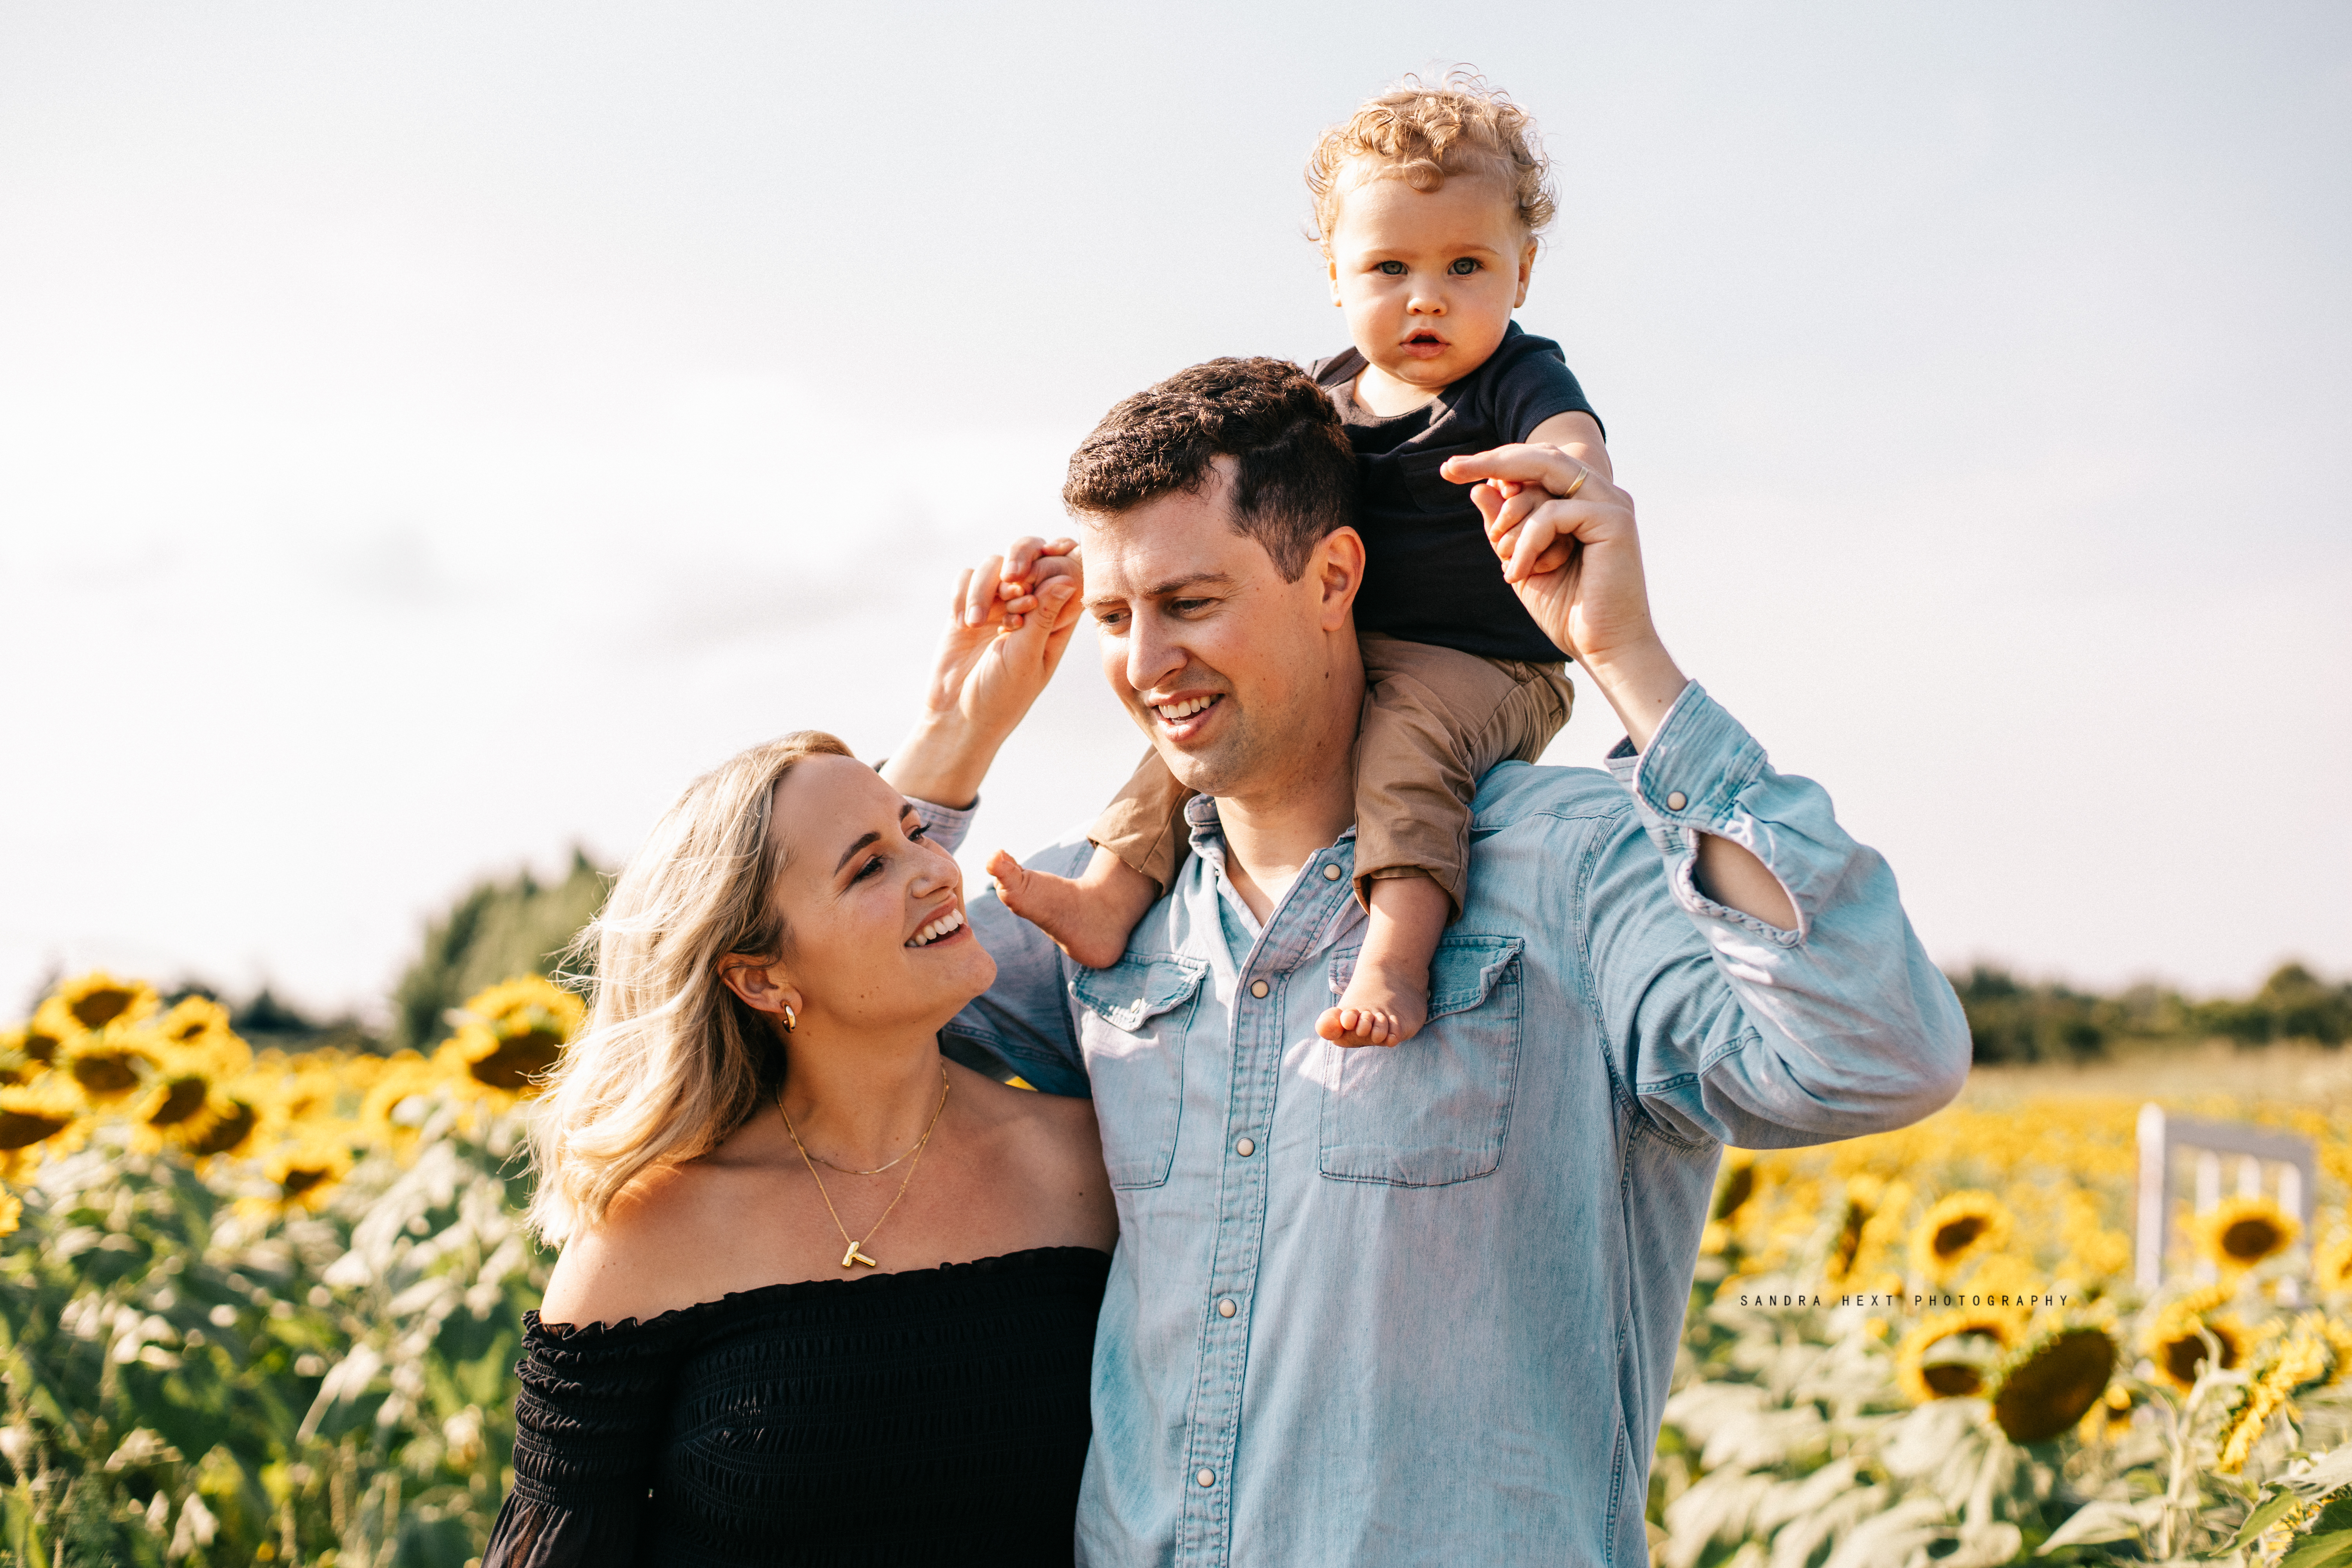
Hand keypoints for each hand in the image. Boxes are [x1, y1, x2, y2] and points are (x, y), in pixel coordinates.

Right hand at [883, 540, 1083, 808]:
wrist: (957, 717)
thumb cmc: (1002, 696)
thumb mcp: (1027, 657)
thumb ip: (1044, 617)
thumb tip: (1067, 579)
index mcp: (1055, 620)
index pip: (1066, 572)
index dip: (1058, 560)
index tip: (1046, 566)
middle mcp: (1027, 606)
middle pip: (1031, 553)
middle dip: (1021, 558)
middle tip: (1012, 582)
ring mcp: (995, 604)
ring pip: (994, 564)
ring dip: (985, 586)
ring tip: (977, 621)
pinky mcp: (966, 607)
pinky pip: (965, 578)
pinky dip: (963, 593)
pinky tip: (963, 624)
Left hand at [1441, 444, 1685, 749]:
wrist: (1604, 649)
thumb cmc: (1567, 610)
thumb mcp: (1520, 561)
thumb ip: (1503, 526)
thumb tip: (1479, 488)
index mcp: (1582, 499)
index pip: (1535, 463)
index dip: (1496, 464)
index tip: (1452, 472)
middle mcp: (1600, 493)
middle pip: (1540, 456)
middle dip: (1490, 461)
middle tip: (1449, 469)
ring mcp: (1611, 502)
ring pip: (1543, 478)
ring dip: (1510, 519)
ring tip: (1504, 560)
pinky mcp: (1614, 519)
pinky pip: (1551, 513)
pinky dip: (1526, 542)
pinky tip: (1519, 572)